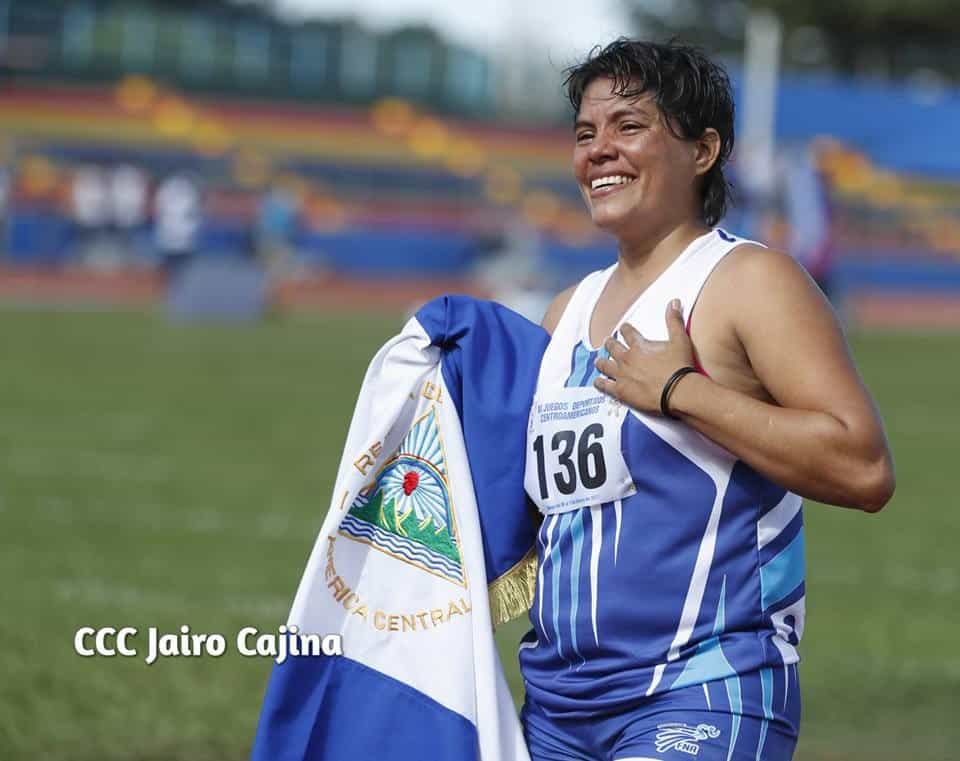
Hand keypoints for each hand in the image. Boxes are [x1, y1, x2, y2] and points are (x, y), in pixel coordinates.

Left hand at [594, 299, 696, 413]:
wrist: (678, 391)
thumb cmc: (680, 366)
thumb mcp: (680, 340)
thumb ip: (674, 320)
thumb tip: (674, 302)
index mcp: (639, 346)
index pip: (627, 332)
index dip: (625, 329)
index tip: (623, 328)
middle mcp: (626, 359)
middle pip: (612, 348)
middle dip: (609, 344)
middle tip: (607, 342)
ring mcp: (621, 375)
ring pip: (604, 365)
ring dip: (601, 362)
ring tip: (598, 361)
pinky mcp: (620, 391)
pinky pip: (605, 386)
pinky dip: (600, 383)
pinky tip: (597, 382)